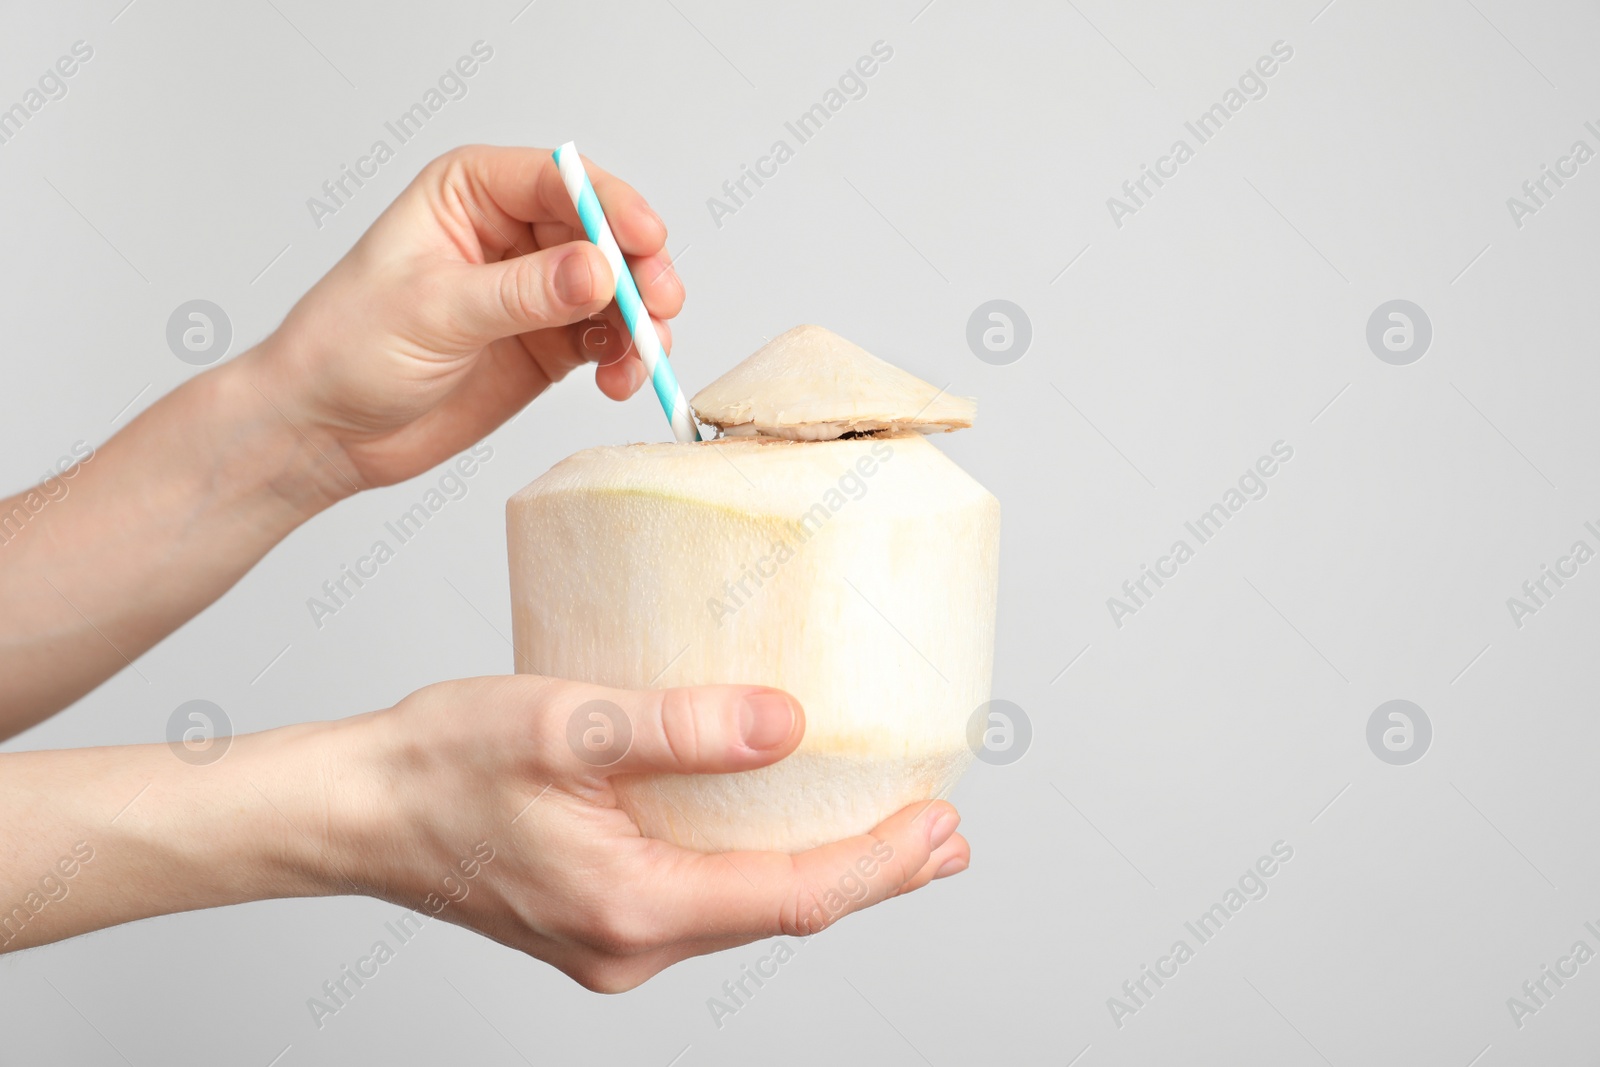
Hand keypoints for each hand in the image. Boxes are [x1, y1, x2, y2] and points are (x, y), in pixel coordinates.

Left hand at [251, 145, 684, 490]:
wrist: (325, 430)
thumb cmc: (348, 348)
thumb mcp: (436, 311)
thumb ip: (524, 292)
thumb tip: (601, 271)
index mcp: (470, 193)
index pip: (561, 181)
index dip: (612, 207)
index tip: (645, 242)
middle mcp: (511, 233)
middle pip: (603, 233)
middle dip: (639, 269)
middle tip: (660, 307)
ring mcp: (534, 290)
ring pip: (616, 289)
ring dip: (641, 321)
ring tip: (641, 357)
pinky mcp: (548, 343)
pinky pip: (608, 340)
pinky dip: (625, 358)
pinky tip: (618, 380)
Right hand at [342, 676, 970, 991]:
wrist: (351, 810)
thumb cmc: (439, 764)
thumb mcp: (565, 727)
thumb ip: (680, 728)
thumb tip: (786, 725)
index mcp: (631, 905)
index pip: (792, 895)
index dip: (879, 862)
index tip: (943, 825)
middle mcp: (629, 943)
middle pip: (781, 911)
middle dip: (871, 873)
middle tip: (946, 836)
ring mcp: (611, 940)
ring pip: (744, 907)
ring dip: (818, 867)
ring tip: (886, 830)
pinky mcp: (597, 918)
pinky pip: (704, 898)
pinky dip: (758, 865)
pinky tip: (777, 827)